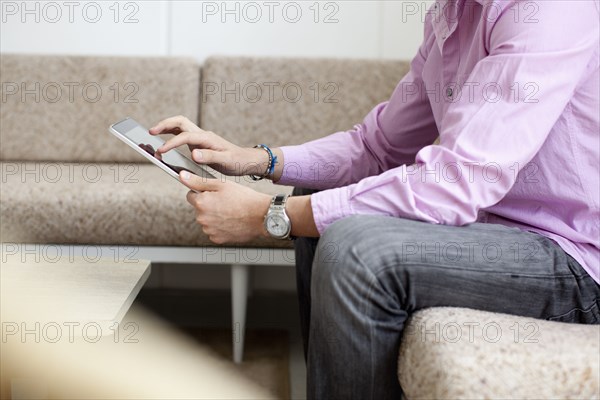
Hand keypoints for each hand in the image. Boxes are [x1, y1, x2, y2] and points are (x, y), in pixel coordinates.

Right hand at [149, 115, 268, 176]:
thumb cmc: (237, 161)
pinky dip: (171, 137)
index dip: (171, 143)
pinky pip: (182, 136)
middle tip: (150, 132)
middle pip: (179, 122)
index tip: (160, 152)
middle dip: (164, 125)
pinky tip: (164, 145)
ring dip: (166, 129)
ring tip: (151, 136)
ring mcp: (200, 138)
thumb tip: (193, 154)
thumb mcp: (226, 161)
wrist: (246, 161)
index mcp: (207, 138)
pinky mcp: (200, 144)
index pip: (184, 136)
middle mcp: (202, 135)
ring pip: (180, 127)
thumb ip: (210, 157)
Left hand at [179, 171, 271, 243]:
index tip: (215, 194)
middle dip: (209, 205)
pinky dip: (221, 227)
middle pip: (200, 209)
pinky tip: (232, 221)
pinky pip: (214, 231)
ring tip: (231, 212)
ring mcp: (209, 230)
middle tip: (226, 202)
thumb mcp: (221, 184)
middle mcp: (202, 218)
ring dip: (215, 217)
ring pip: (207, 220)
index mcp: (201, 203)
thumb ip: (198, 181)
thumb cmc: (244, 199)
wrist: (261, 216)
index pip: (191, 195)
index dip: (203, 192)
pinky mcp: (217, 239)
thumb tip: (182, 176)